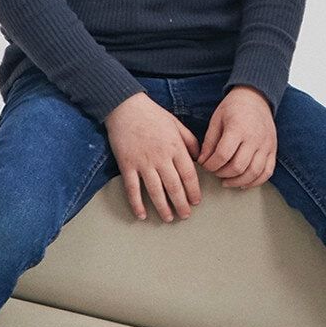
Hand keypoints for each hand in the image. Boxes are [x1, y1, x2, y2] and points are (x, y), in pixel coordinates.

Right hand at [105, 92, 203, 221]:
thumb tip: (199, 159)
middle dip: (181, 204)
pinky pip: (132, 189)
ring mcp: (143, 163)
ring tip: (168, 218)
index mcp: (175, 148)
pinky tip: (142, 215)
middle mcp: (161, 158)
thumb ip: (190, 142)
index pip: (188, 175)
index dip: (193, 191)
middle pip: (174, 187)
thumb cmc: (154, 115)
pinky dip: (137, 204)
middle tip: (185, 215)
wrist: (126, 108)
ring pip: (155, 191)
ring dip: (163, 208)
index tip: (196, 202)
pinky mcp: (127, 165)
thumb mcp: (177, 124)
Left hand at [200, 85, 276, 189]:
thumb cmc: (233, 107)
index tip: (205, 165)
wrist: (256, 97)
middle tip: (215, 171)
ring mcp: (266, 145)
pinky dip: (255, 182)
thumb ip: (209, 142)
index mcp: (238, 128)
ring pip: (253, 173)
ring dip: (237, 181)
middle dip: (222, 174)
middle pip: (238, 167)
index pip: (223, 155)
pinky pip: (267, 172)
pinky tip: (243, 183)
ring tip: (226, 180)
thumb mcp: (216, 120)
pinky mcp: (273, 150)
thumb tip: (203, 162)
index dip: (210, 165)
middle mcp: (254, 138)